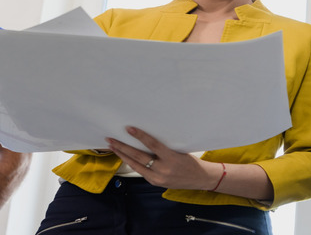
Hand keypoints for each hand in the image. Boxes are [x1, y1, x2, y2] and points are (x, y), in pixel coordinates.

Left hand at [107, 126, 222, 190]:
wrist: (199, 178)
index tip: (129, 128)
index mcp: (172, 158)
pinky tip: (124, 157)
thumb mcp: (179, 150)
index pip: (153, 145)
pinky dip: (132, 163)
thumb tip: (145, 137)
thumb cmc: (190, 161)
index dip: (140, 136)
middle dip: (123, 147)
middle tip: (111, 139)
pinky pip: (141, 171)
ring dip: (123, 156)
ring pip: (136, 166)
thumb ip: (163, 147)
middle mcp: (163, 170)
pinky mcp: (155, 183)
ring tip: (113, 147)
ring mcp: (158, 178)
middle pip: (139, 157)